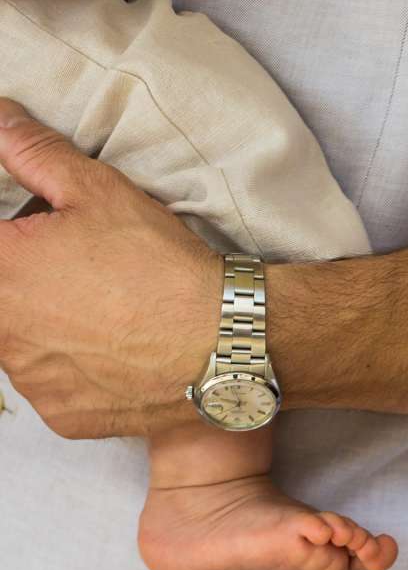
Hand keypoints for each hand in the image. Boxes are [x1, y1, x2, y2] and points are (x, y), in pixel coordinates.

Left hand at [0, 104, 218, 436]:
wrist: (223, 343)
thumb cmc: (159, 265)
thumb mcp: (95, 189)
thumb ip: (32, 152)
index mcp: (0, 272)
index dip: (19, 242)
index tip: (47, 242)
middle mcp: (4, 335)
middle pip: (2, 299)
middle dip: (26, 280)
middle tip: (79, 273)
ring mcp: (33, 383)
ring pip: (20, 346)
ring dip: (43, 327)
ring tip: (99, 312)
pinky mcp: (64, 418)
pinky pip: (51, 388)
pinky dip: (71, 371)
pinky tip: (109, 352)